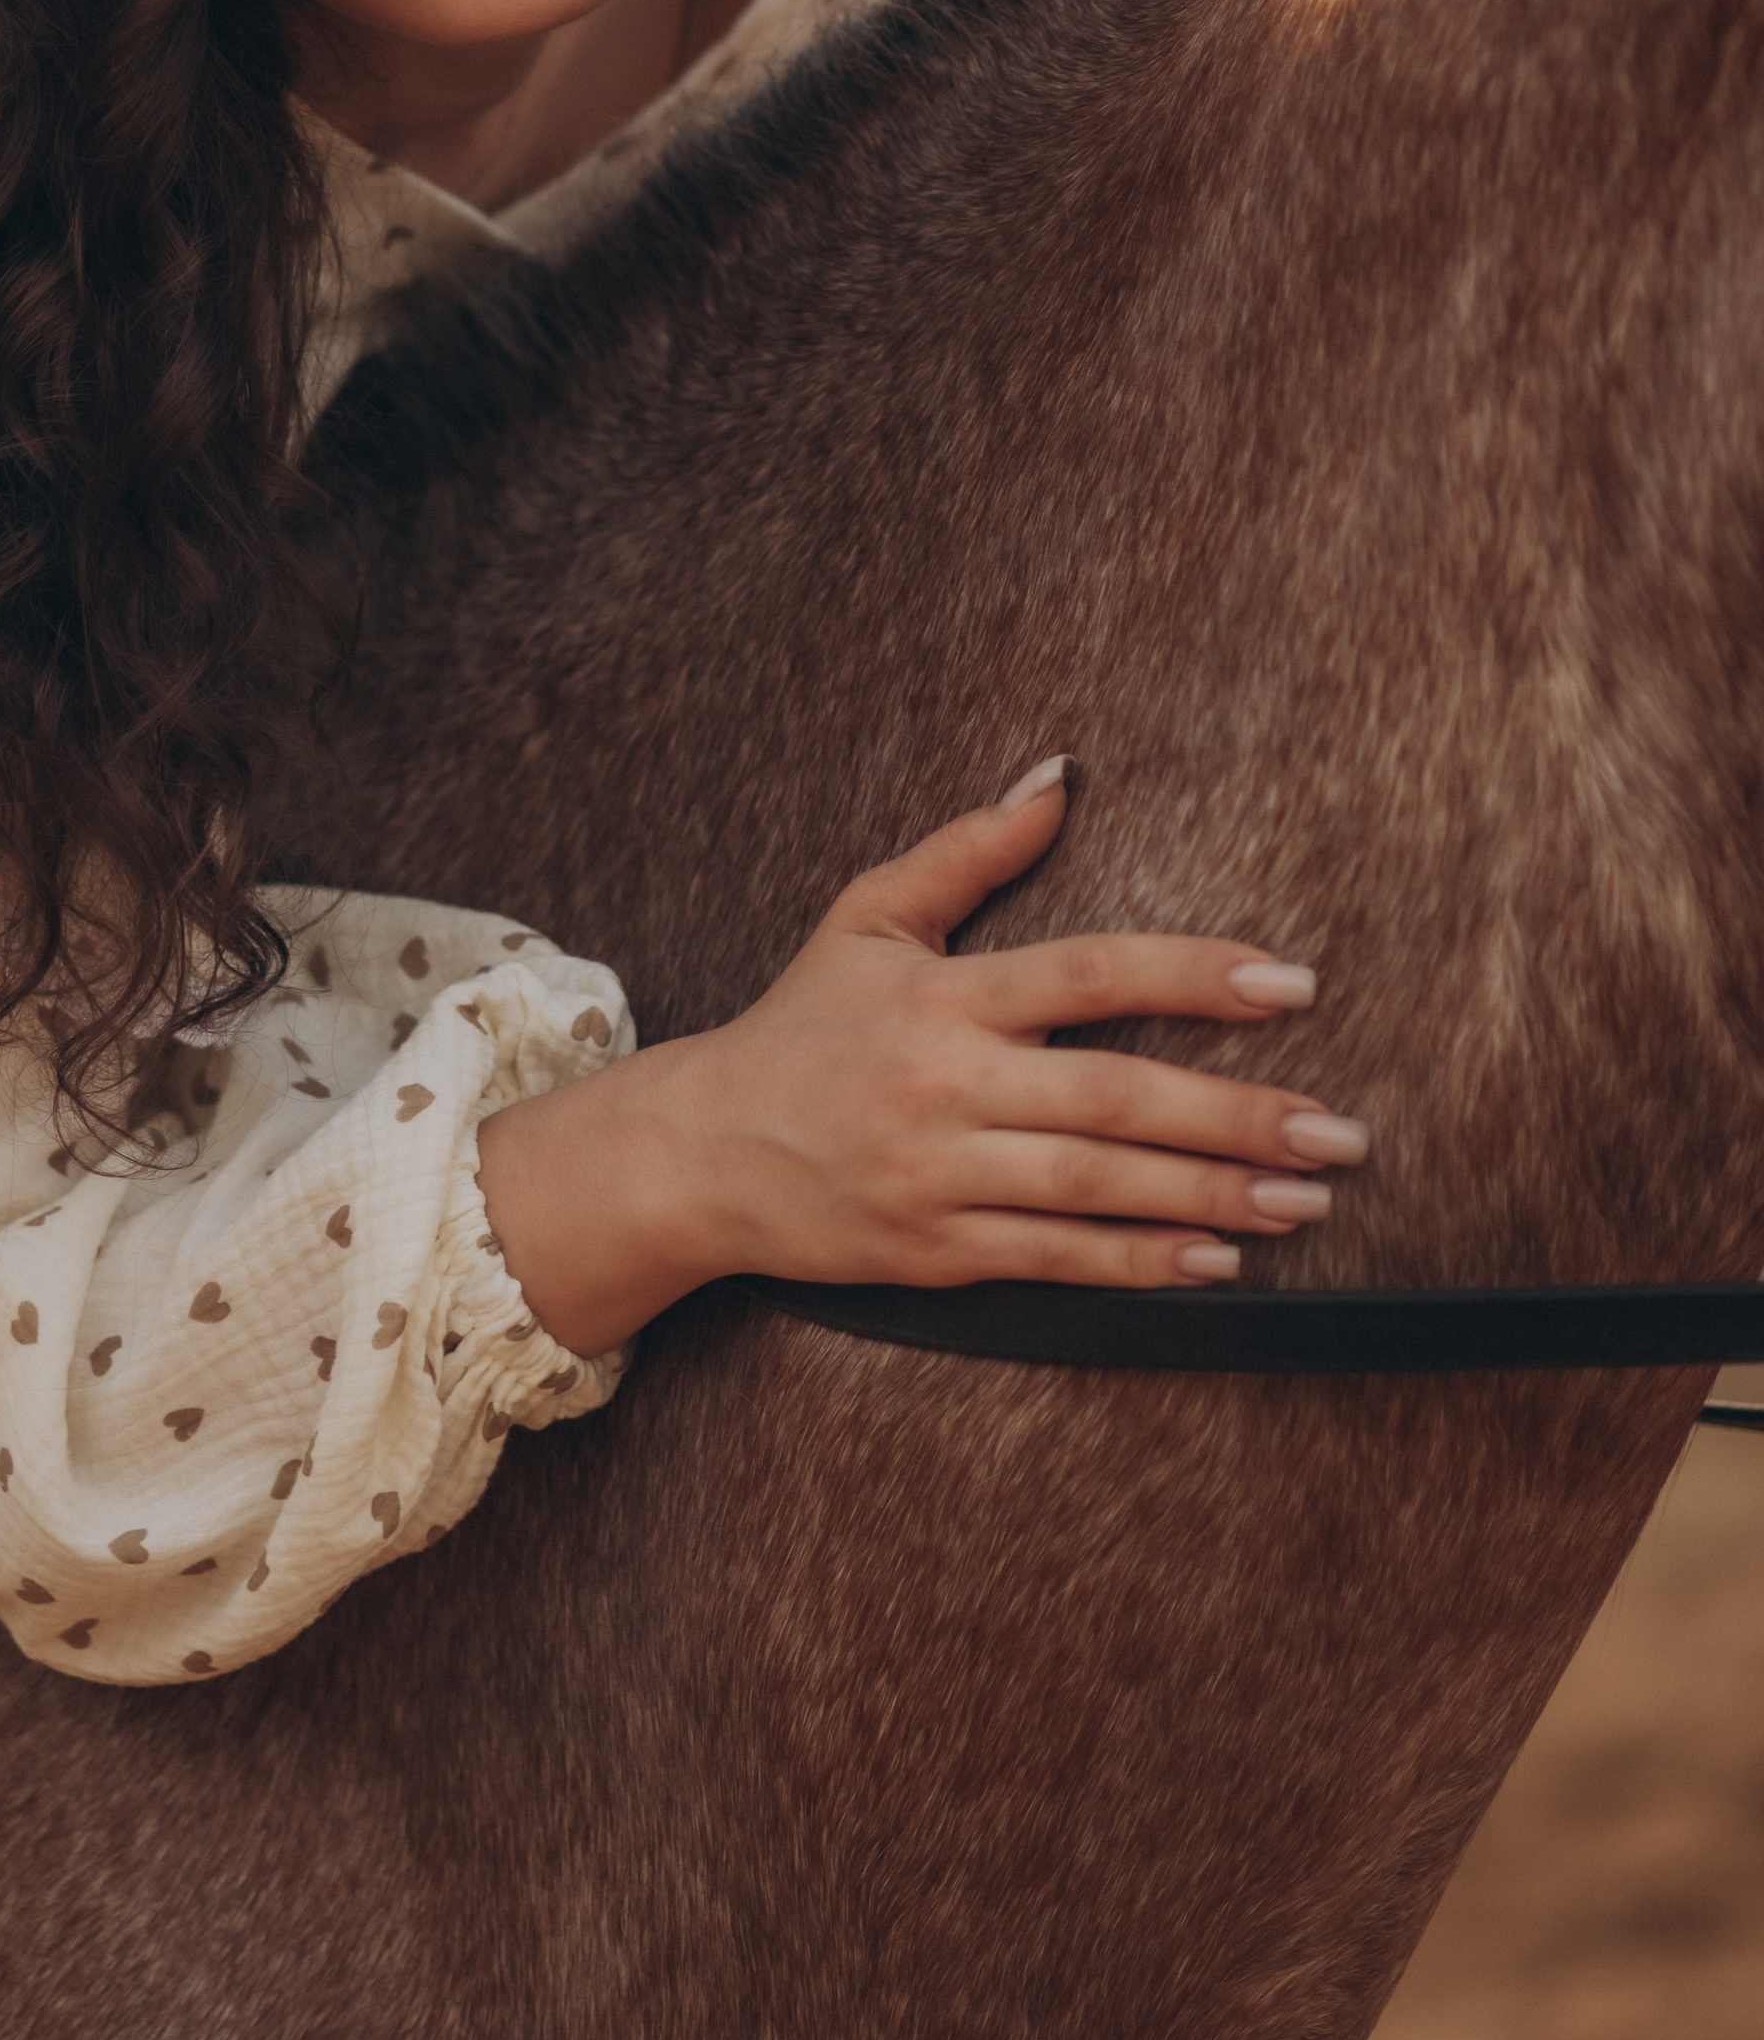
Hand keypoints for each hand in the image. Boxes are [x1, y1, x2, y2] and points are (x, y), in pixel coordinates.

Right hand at [473, 762, 1369, 1356]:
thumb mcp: (867, 918)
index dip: (1192, 975)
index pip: (1087, 974)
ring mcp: (939, 1175)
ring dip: (1212, 1197)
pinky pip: (1054, 1260)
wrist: (701, 1153)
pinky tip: (1217, 1264)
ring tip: (1306, 1199)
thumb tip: (1059, 775)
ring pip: (1097, 1188)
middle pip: (1113, 1098)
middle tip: (1339, 1131)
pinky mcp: (935, 1251)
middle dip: (1236, 1117)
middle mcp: (944, 1085)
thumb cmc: (799, 1025)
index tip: (1290, 985)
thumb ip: (967, 849)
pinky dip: (1138, 1264)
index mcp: (939, 995)